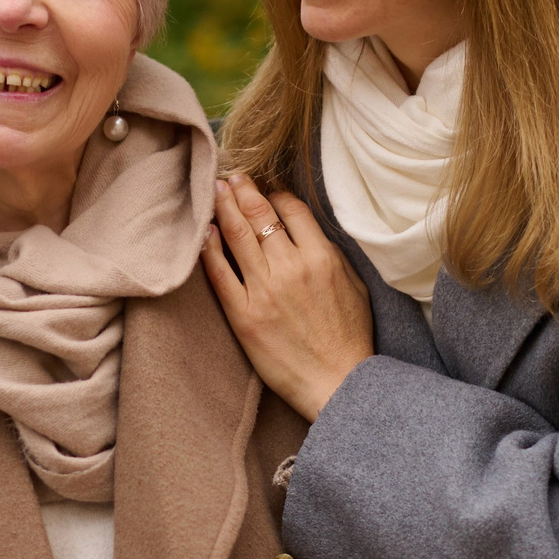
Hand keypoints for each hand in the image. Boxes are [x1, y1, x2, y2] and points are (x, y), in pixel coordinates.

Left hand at [203, 174, 373, 422]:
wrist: (338, 382)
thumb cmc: (350, 338)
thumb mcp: (354, 286)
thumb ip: (330, 253)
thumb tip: (308, 229)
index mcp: (321, 257)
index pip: (292, 210)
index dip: (276, 195)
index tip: (267, 191)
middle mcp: (291, 267)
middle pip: (260, 215)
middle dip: (243, 190)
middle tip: (232, 176)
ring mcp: (264, 290)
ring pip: (237, 235)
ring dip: (223, 207)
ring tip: (215, 190)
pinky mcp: (243, 315)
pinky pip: (220, 274)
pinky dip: (209, 249)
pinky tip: (203, 232)